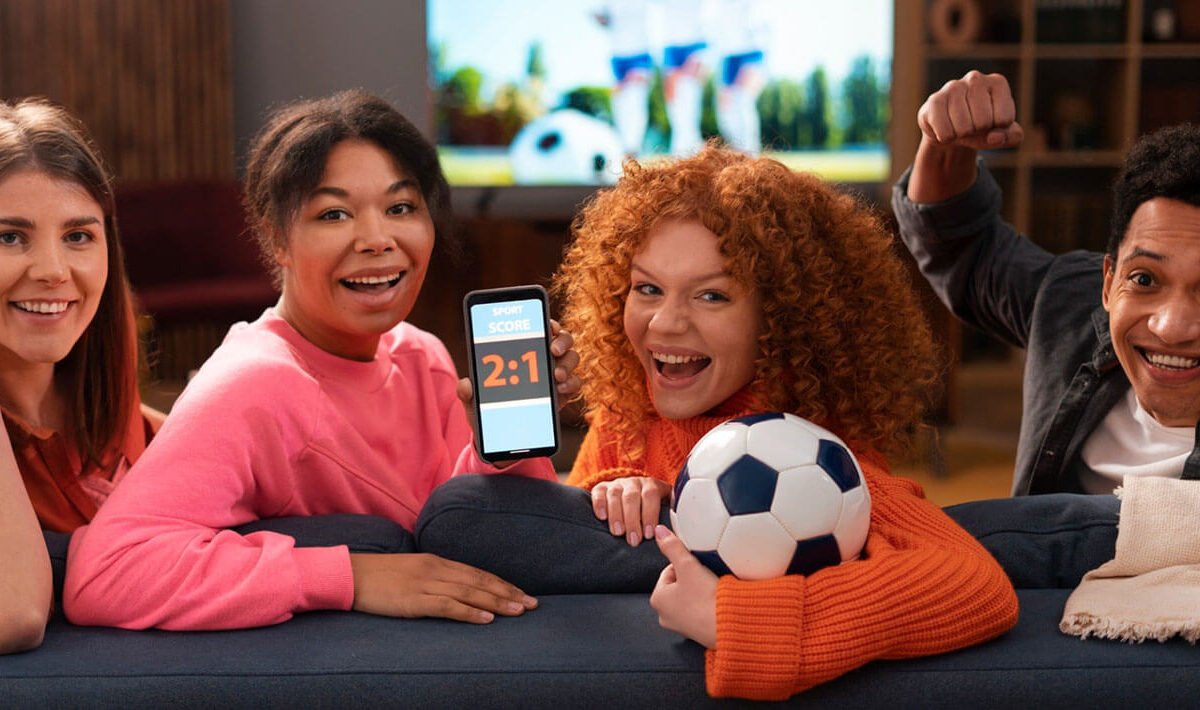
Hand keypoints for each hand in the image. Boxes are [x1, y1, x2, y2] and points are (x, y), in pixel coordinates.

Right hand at [349, 552, 536, 622]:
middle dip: (508, 593)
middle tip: (532, 604)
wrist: (350, 575)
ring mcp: (426, 584)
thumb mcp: (412, 571)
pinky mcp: (414, 600)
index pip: (477, 573)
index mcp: (437, 561)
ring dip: (497, 602)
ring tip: (519, 611)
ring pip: (470, 593)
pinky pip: (448, 606)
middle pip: (480, 581)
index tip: (522, 594)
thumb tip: (455, 590)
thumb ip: (434, 578)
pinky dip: (470, 612)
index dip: (502, 584)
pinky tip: (487, 619)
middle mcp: (436, 569)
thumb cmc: (379, 577)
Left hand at [455, 319, 579, 407]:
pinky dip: (570, 385)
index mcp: (523, 350)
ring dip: (567, 364)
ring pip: (572, 359)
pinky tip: (560, 390)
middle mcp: (544, 358)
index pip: (541, 328)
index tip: (548, 325)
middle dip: (562, 341)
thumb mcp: (474, 401)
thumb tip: (465, 384)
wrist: (501, 437)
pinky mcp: (562, 394)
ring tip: (556, 375)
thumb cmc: (488, 410)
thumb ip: (467, 392)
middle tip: (553, 350)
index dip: (548, 323)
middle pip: (563, 340)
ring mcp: (555, 376)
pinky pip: (574, 384)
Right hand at [591, 476, 670, 545]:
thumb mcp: (665, 511)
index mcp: (652, 485)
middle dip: (633, 520)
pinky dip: (599, 504)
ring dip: (616, 515)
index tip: (649, 534)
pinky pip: (598, 492)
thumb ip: (671, 517)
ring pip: (615, 495)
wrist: (636, 500)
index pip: (651, 495)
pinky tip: (602, 517)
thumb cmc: (652, 513)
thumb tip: (678, 534)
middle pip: (632, 497)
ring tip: (618, 533)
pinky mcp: (602, 488)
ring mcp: (618, 484)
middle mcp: (634, 482)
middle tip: (634, 540)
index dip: (650, 514)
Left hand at [650, 525, 716, 648]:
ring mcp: (682, 627)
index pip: (668, 572)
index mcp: (657, 600)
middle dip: (693, 579)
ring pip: (691, 599)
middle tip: (707, 574)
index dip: (685, 564)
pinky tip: (719, 601)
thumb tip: (660, 532)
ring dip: (701, 591)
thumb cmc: (705, 599)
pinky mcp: (699, 633)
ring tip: (714, 587)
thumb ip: (672, 546)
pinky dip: (709, 605)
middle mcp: (666, 616)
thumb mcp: (687, 565)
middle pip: (680, 586)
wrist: (729, 626)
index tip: (698, 563)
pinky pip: (702, 612)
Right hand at [918, 70, 1022, 150]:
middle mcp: (975, 78)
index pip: (1004, 119)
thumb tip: (995, 137)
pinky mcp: (934, 100)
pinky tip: (945, 127)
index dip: (997, 129)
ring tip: (958, 125)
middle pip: (983, 122)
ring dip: (961, 135)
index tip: (990, 122)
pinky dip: (946, 138)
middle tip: (972, 125)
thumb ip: (1012, 137)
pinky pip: (945, 132)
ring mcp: (952, 86)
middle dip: (978, 132)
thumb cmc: (981, 127)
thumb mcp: (1004, 134)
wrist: (951, 127)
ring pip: (963, 129)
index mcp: (997, 83)